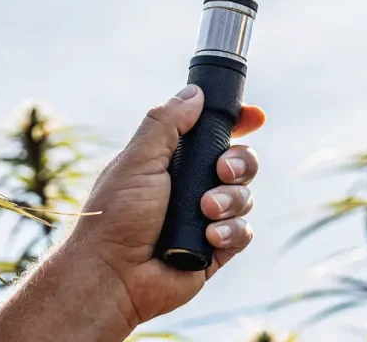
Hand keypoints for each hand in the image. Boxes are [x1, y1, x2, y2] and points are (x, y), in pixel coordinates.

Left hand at [69, 83, 264, 326]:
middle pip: (240, 161)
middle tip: (222, 169)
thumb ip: (167, 123)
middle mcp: (191, 186)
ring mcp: (205, 218)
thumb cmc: (115, 215)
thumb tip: (194, 93)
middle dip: (240, 161)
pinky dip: (230, 231)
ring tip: (205, 209)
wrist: (113, 274)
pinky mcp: (216, 249)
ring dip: (230, 199)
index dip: (237, 122)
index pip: (213, 133)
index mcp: (172, 160)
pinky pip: (243, 232)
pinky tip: (209, 236)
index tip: (254, 116)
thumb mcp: (138, 159)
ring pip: (245, 196)